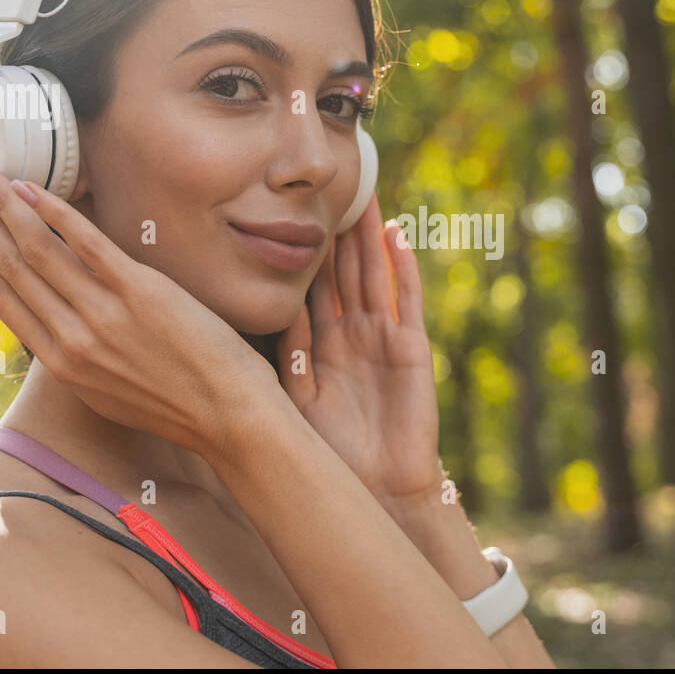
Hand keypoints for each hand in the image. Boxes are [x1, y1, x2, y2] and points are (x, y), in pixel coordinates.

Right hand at [0, 160, 278, 454]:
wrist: (227, 415)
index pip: (0, 295)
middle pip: (10, 264)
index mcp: (59, 362)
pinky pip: (88, 244)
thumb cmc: (176, 404)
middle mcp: (72, 338)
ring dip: (4, 204)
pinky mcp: (141, 293)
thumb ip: (75, 356)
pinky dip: (56, 213)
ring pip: (37, 249)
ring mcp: (104, 314)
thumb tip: (56, 323)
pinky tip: (33, 188)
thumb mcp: (106, 392)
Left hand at [276, 196, 445, 513]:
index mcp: (321, 345)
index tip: (288, 209)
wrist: (376, 491)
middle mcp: (352, 334)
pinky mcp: (411, 350)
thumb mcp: (294, 398)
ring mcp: (384, 338)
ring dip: (368, 235)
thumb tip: (263, 307)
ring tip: (362, 192)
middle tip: (329, 182)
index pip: (310, 285)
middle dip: (337, 228)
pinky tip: (394, 235)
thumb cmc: (330, 454)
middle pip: (343, 269)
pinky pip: (405, 301)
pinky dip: (401, 268)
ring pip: (373, 275)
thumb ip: (286, 353)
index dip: (302, 248)